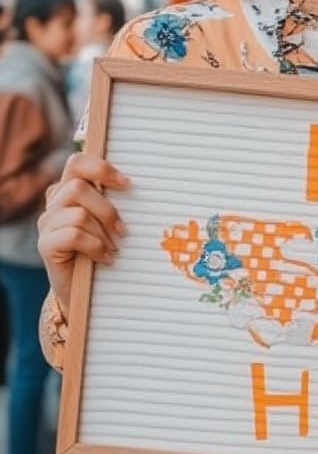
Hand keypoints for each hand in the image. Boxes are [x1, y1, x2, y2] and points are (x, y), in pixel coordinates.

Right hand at [37, 153, 129, 318]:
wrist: (83, 290)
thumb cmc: (103, 251)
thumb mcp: (110, 223)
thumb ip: (114, 203)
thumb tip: (136, 188)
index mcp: (70, 190)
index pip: (77, 163)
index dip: (101, 169)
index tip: (127, 184)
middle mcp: (55, 203)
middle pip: (77, 187)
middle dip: (107, 210)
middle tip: (122, 231)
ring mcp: (47, 223)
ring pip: (78, 213)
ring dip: (102, 233)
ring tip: (113, 248)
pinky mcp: (45, 245)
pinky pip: (73, 235)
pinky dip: (94, 246)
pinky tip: (104, 258)